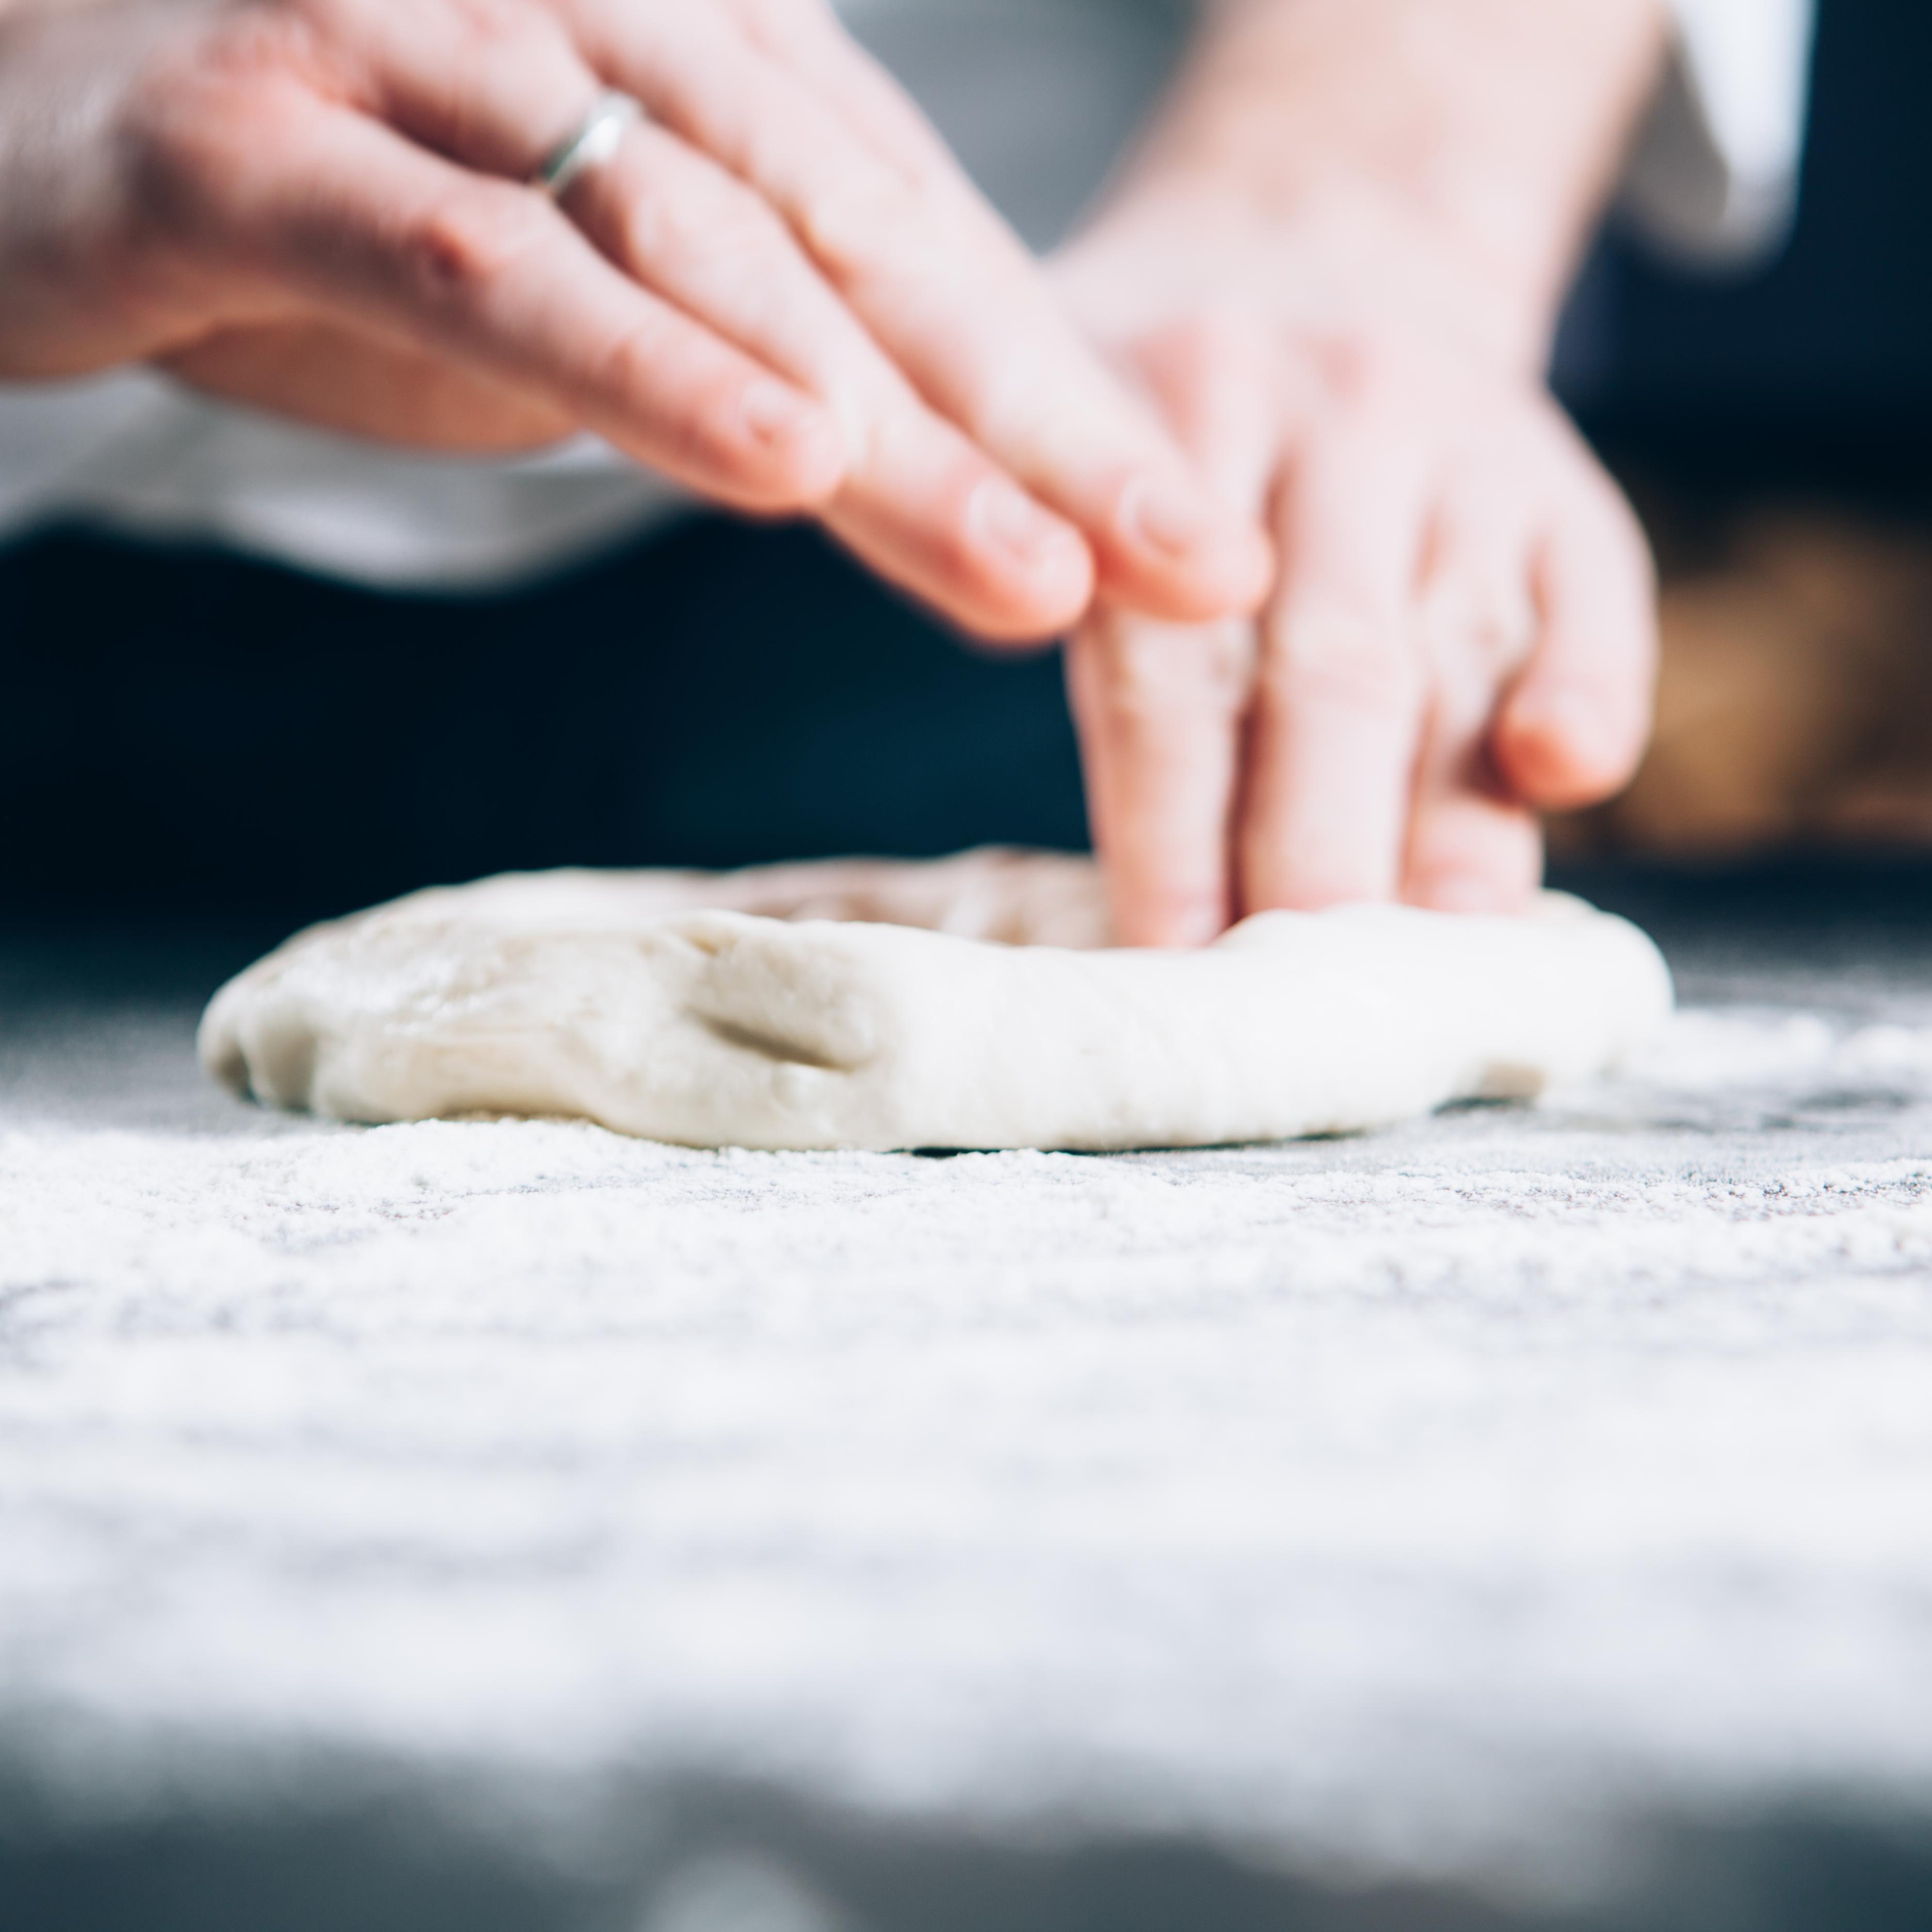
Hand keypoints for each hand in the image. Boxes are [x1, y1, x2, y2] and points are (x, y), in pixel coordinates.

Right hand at [0, 0, 1268, 640]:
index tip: (1195, 547)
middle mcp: (581, 19)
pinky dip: (640, 363)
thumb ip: (741, 345)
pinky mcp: (261, 143)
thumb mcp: (578, 285)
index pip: (917, 245)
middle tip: (1193, 567)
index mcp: (683, 50)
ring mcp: (417, 55)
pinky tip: (779, 462)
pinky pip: (489, 259)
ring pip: (707, 252)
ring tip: (1033, 567)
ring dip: (883, 424)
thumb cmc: (329, 200)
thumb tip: (917, 467)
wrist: (18, 105)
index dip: (1066, 399)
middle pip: (859, 246)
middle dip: (1038, 423)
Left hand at [1056, 211, 1657, 943]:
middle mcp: (1326, 418)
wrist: (1318, 251)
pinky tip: (1563, 779)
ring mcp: (1461, 445)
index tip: (1167, 960)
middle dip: (1307, 852)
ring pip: (1450, 654)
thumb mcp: (1057, 444)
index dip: (1169, 824)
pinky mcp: (1563, 483)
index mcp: (1168, 414)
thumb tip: (1098, 852)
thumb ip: (1051, 600)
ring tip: (1411, 975)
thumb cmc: (1153, 416)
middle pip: (1322, 667)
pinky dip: (1588, 692)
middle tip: (1291, 1004)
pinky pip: (1597, 596)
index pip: (1167, 655)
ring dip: (1438, 829)